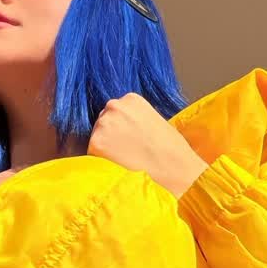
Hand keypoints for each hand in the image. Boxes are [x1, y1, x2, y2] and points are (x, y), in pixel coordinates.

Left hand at [86, 94, 207, 198]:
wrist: (174, 168)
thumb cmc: (171, 149)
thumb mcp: (155, 121)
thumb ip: (135, 120)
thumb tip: (124, 129)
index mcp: (130, 99)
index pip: (115, 112)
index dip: (121, 128)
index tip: (129, 139)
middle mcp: (114, 106)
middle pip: (103, 122)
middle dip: (111, 136)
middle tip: (126, 152)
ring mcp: (103, 124)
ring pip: (96, 137)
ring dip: (105, 149)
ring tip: (125, 160)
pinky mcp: (96, 143)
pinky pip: (92, 154)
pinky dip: (102, 162)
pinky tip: (119, 166)